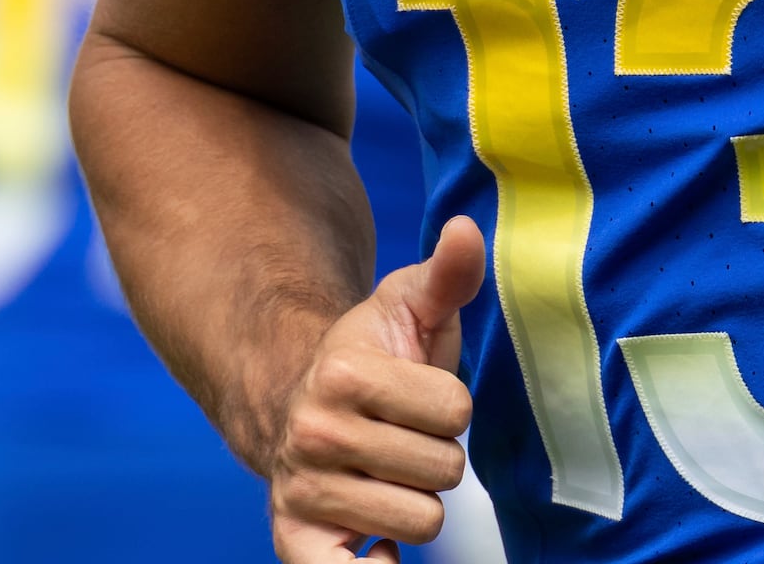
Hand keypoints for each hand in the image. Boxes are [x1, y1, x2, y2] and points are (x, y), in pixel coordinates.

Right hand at [269, 215, 485, 563]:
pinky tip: (377, 544)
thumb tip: (469, 231)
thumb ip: (448, 274)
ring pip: (421, 522)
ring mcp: (303, 490)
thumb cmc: (374, 360)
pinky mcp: (295, 542)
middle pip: (443, 470)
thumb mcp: (409, 309)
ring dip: (415, 504)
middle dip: (435, 457)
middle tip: (403, 440)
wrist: (299, 408)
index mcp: (345, 372)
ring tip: (386, 476)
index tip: (421, 399)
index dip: (452, 408)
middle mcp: (314, 432)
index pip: (456, 412)